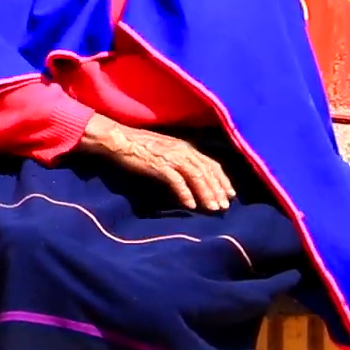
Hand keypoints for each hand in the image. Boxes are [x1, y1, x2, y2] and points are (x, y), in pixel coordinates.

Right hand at [78, 115, 234, 210]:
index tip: (230, 194)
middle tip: (224, 207)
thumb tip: (191, 178)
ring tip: (212, 209)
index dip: (223, 180)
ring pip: (196, 176)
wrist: (119, 140)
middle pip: (207, 171)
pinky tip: (190, 206)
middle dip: (218, 190)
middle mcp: (183, 150)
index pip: (212, 164)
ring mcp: (172, 157)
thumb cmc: (139, 146)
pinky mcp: (159, 165)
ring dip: (206, 193)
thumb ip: (180, 161)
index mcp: (186, 147)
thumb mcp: (166, 150)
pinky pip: (177, 181)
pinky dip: (185, 193)